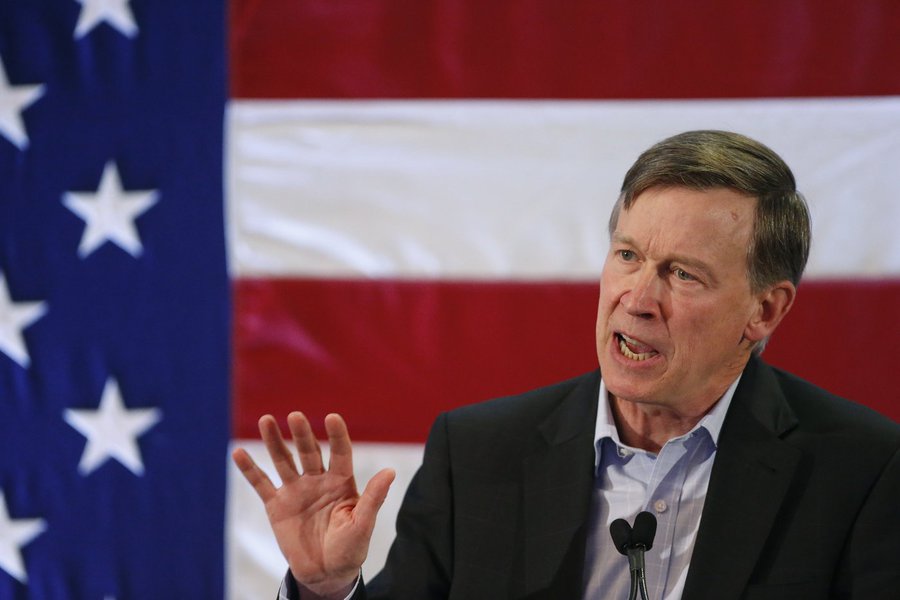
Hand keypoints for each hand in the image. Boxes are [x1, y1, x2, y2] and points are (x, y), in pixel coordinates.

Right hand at [232, 412, 394, 598]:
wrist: (325, 572)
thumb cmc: (350, 548)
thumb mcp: (363, 524)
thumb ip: (373, 497)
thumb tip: (391, 471)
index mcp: (341, 482)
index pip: (340, 453)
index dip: (337, 436)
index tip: (332, 417)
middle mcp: (317, 480)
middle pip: (309, 451)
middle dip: (302, 434)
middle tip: (296, 416)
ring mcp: (296, 490)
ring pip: (283, 460)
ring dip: (274, 441)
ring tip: (267, 420)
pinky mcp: (276, 505)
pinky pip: (261, 484)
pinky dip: (250, 469)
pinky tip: (239, 453)